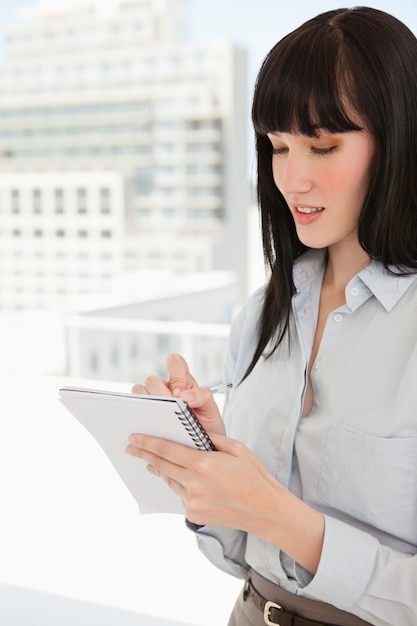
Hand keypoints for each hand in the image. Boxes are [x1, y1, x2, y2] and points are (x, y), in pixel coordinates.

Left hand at [126, 432, 278, 528]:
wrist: (265, 510)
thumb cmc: (253, 475)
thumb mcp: (236, 448)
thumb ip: (211, 438)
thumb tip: (194, 431)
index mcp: (203, 464)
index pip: (167, 450)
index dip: (147, 443)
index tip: (134, 438)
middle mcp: (194, 484)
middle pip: (161, 465)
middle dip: (144, 455)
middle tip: (131, 448)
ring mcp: (193, 502)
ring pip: (170, 480)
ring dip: (159, 470)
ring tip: (150, 462)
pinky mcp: (194, 514)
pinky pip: (180, 495)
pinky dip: (178, 484)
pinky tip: (178, 478)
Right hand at [131, 353, 225, 435]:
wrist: (201, 448)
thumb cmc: (207, 426)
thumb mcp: (211, 410)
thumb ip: (203, 397)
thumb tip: (184, 396)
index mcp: (183, 381)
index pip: (174, 362)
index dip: (175, 374)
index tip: (180, 394)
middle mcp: (165, 388)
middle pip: (152, 380)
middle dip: (160, 394)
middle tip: (170, 410)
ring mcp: (152, 401)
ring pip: (139, 390)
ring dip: (147, 403)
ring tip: (158, 419)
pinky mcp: (143, 415)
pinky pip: (131, 408)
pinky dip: (136, 414)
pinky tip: (145, 427)